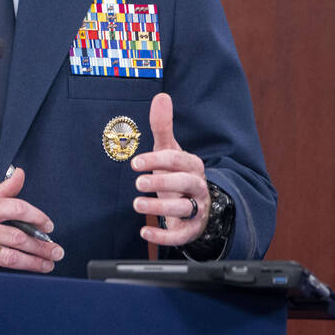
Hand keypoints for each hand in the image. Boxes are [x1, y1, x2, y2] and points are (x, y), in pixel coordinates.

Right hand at [0, 168, 63, 272]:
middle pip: (18, 237)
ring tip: (46, 265)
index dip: (37, 217)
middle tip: (56, 252)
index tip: (48, 226)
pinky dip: (9, 277)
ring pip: (10, 257)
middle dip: (41, 246)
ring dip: (33, 262)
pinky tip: (22, 278)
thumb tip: (20, 174)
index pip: (17, 207)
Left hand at [131, 93, 209, 245]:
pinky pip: (181, 235)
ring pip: (183, 209)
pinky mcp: (192, 229)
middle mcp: (197, 186)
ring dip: (159, 209)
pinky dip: (164, 236)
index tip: (135, 163)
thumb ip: (163, 126)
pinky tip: (145, 233)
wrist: (198, 204)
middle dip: (161, 183)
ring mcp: (196, 209)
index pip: (177, 160)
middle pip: (184, 183)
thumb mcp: (170, 150)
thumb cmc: (178, 174)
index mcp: (192, 165)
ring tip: (137, 205)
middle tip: (138, 184)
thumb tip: (161, 97)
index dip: (156, 160)